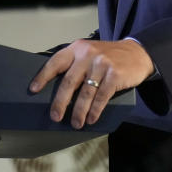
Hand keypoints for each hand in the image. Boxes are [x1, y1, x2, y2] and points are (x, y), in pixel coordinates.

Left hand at [29, 38, 153, 128]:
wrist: (137, 53)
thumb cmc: (109, 57)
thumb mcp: (90, 53)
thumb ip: (75, 65)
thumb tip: (57, 90)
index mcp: (77, 48)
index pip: (56, 62)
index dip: (43, 76)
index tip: (33, 90)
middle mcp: (88, 54)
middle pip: (69, 81)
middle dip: (60, 102)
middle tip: (55, 116)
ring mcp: (102, 64)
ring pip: (85, 93)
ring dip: (78, 111)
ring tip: (75, 123)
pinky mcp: (115, 74)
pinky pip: (101, 97)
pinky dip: (95, 110)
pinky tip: (91, 118)